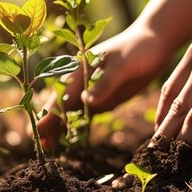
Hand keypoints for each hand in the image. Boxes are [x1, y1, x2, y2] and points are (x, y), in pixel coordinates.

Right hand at [38, 24, 173, 149]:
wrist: (155, 43)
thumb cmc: (137, 48)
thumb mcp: (123, 65)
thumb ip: (106, 83)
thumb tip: (88, 100)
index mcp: (78, 70)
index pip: (59, 96)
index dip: (47, 114)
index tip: (36, 130)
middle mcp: (80, 83)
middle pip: (59, 107)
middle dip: (48, 126)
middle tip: (41, 146)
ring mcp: (90, 92)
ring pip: (70, 114)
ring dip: (60, 129)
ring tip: (50, 147)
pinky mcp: (102, 99)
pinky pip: (86, 116)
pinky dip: (77, 128)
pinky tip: (71, 139)